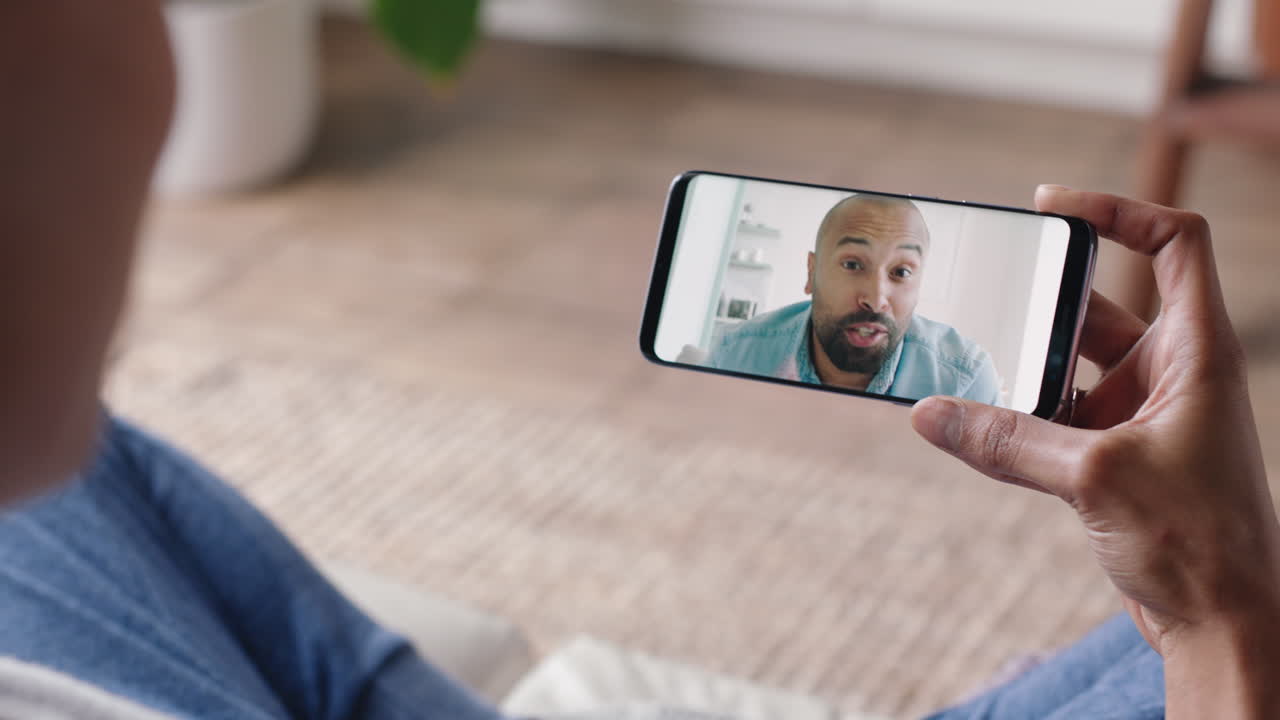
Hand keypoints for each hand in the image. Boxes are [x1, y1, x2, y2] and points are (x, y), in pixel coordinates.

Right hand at [911, 187, 1279, 712]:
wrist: (1225, 622)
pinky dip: (1017, 420)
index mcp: (1196, 351)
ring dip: (1023, 370)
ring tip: (967, 366)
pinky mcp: (1115, 458)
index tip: (1053, 206)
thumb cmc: (1201, 541)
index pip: (1174, 244)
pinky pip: (1054, 420)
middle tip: (986, 297)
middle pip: (1100, 306)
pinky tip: (974, 425)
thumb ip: (1007, 441)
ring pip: (1070, 368)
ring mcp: (1142, 416)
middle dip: (1042, 305)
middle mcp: (1171, 373)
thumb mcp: (1095, 477)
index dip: (1119, 210)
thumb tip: (930, 413)